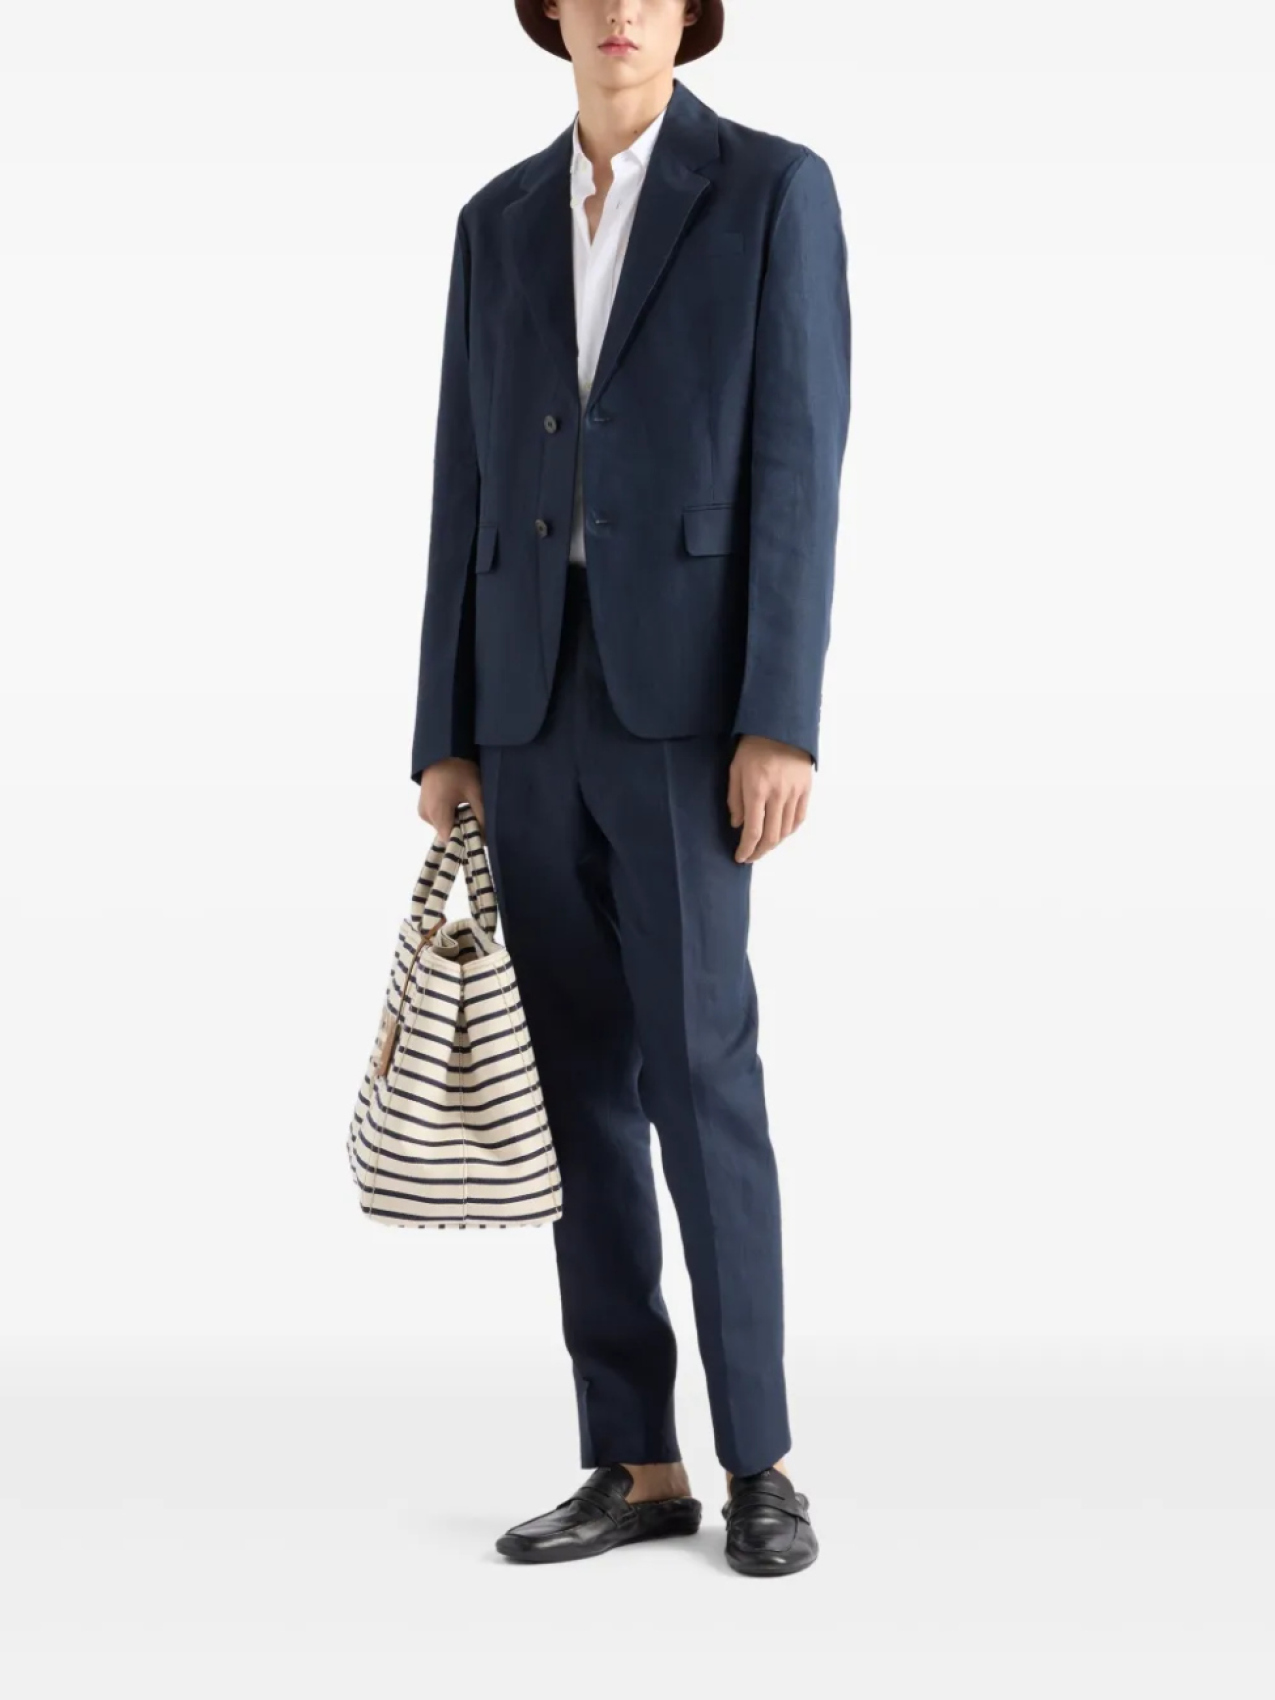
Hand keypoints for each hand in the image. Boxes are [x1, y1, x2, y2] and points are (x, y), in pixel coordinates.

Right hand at [418, 757, 484, 842]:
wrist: (442, 749)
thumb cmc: (459, 769)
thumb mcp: (475, 792)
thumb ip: (482, 817)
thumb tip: (486, 839)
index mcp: (436, 814)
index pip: (450, 841)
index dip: (465, 840)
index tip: (479, 835)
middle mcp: (426, 816)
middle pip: (447, 834)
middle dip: (463, 829)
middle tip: (478, 817)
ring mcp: (423, 810)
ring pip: (444, 826)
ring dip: (457, 821)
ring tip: (469, 806)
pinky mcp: (424, 805)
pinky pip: (439, 817)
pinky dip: (450, 815)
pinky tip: (459, 803)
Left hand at [727, 736, 812, 863]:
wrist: (781, 726)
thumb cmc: (753, 747)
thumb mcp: (735, 770)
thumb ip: (735, 799)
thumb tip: (737, 825)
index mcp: (757, 790)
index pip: (753, 831)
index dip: (747, 849)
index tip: (740, 857)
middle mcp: (777, 795)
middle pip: (772, 837)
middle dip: (760, 852)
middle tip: (751, 856)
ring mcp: (794, 793)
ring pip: (787, 830)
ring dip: (775, 843)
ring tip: (764, 845)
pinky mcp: (806, 789)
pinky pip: (799, 818)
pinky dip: (790, 830)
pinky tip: (781, 833)